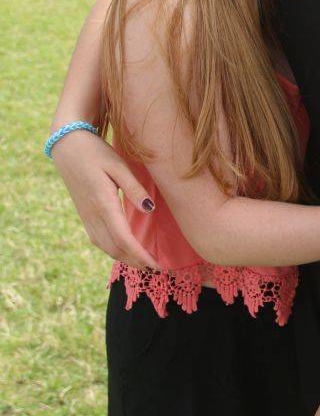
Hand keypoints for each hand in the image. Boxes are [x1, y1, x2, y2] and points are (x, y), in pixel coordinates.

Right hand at [51, 130, 158, 267]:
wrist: (67, 147)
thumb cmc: (96, 152)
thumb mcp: (118, 165)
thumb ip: (134, 187)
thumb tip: (149, 208)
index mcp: (103, 204)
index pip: (123, 239)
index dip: (140, 255)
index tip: (156, 266)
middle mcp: (92, 215)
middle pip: (115, 248)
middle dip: (135, 262)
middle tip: (156, 269)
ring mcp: (86, 217)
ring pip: (105, 247)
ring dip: (124, 258)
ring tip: (144, 264)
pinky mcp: (84, 215)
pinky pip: (98, 240)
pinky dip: (113, 250)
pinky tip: (124, 250)